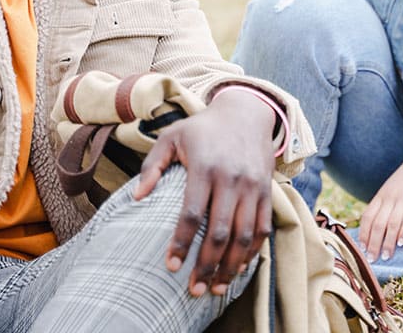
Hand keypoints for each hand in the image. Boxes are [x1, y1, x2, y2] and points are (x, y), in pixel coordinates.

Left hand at [133, 88, 276, 296]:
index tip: (171, 266)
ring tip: (218, 287)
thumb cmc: (202, 128)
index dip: (181, 243)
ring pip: (244, 235)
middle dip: (207, 265)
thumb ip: (152, 166)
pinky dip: (253, 251)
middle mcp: (232, 179)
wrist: (246, 112)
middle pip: (220, 231)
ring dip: (231, 265)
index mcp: (205, 167)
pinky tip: (240, 267)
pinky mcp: (266, 191)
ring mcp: (252, 186)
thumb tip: (137, 198)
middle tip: (195, 289)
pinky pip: (262, 227)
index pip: (192, 214)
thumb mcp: (171, 136)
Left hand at [357, 145, 402, 261]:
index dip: (363, 234)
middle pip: (377, 223)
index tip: (362, 249)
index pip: (367, 216)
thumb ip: (386, 203)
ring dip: (387, 242)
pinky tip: (402, 243)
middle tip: (372, 259)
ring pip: (390, 223)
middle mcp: (390, 197)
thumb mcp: (394, 188)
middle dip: (373, 243)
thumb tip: (379, 225)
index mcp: (382, 195)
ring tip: (386, 256)